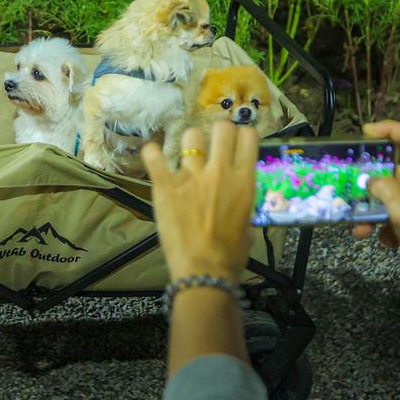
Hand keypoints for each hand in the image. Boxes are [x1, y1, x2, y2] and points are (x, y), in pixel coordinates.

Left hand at [141, 122, 259, 282]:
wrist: (204, 271)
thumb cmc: (230, 254)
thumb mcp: (247, 223)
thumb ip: (240, 200)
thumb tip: (234, 195)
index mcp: (244, 180)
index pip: (248, 137)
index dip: (242, 135)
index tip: (236, 141)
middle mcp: (219, 171)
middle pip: (221, 128)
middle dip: (218, 132)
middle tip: (212, 145)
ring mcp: (190, 177)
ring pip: (190, 137)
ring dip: (189, 143)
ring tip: (185, 155)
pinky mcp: (165, 186)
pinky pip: (154, 157)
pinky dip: (151, 153)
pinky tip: (152, 154)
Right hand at [354, 119, 399, 295]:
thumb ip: (384, 190)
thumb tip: (371, 181)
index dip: (390, 129)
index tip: (365, 133)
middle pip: (395, 172)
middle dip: (371, 185)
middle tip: (351, 193)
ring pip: (391, 198)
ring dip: (374, 212)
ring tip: (361, 230)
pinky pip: (396, 216)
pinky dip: (385, 227)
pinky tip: (384, 243)